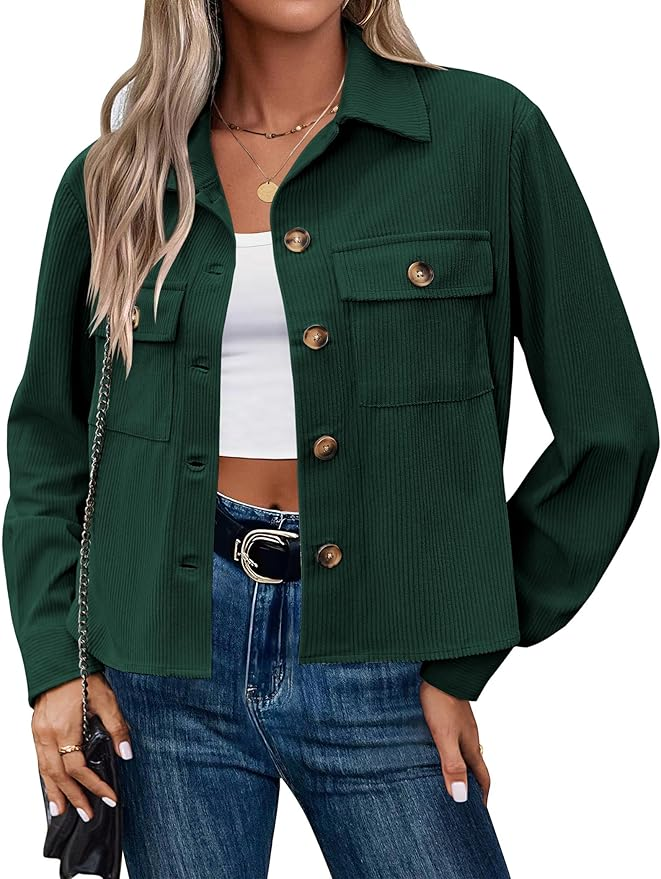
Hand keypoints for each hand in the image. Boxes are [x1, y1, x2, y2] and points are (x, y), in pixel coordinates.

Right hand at [32, 671, 132, 821]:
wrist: (60, 660)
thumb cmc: (82, 676)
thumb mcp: (106, 699)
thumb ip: (117, 727)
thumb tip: (127, 754)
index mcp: (64, 728)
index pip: (78, 767)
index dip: (93, 785)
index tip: (109, 797)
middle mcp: (47, 735)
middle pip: (58, 776)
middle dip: (73, 797)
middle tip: (87, 815)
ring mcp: (38, 734)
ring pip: (44, 771)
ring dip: (55, 793)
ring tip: (63, 811)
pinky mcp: (36, 731)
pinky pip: (39, 761)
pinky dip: (46, 778)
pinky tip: (52, 788)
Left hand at [419, 679, 489, 806]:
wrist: (440, 673)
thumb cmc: (442, 703)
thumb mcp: (445, 737)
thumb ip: (452, 765)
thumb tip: (461, 796)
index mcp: (471, 747)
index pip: (483, 777)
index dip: (482, 796)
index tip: (480, 812)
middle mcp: (469, 738)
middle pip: (474, 767)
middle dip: (470, 785)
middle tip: (461, 802)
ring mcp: (460, 727)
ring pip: (462, 753)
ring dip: (458, 768)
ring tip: (445, 781)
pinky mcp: (450, 718)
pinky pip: (452, 741)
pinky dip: (447, 752)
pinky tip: (433, 751)